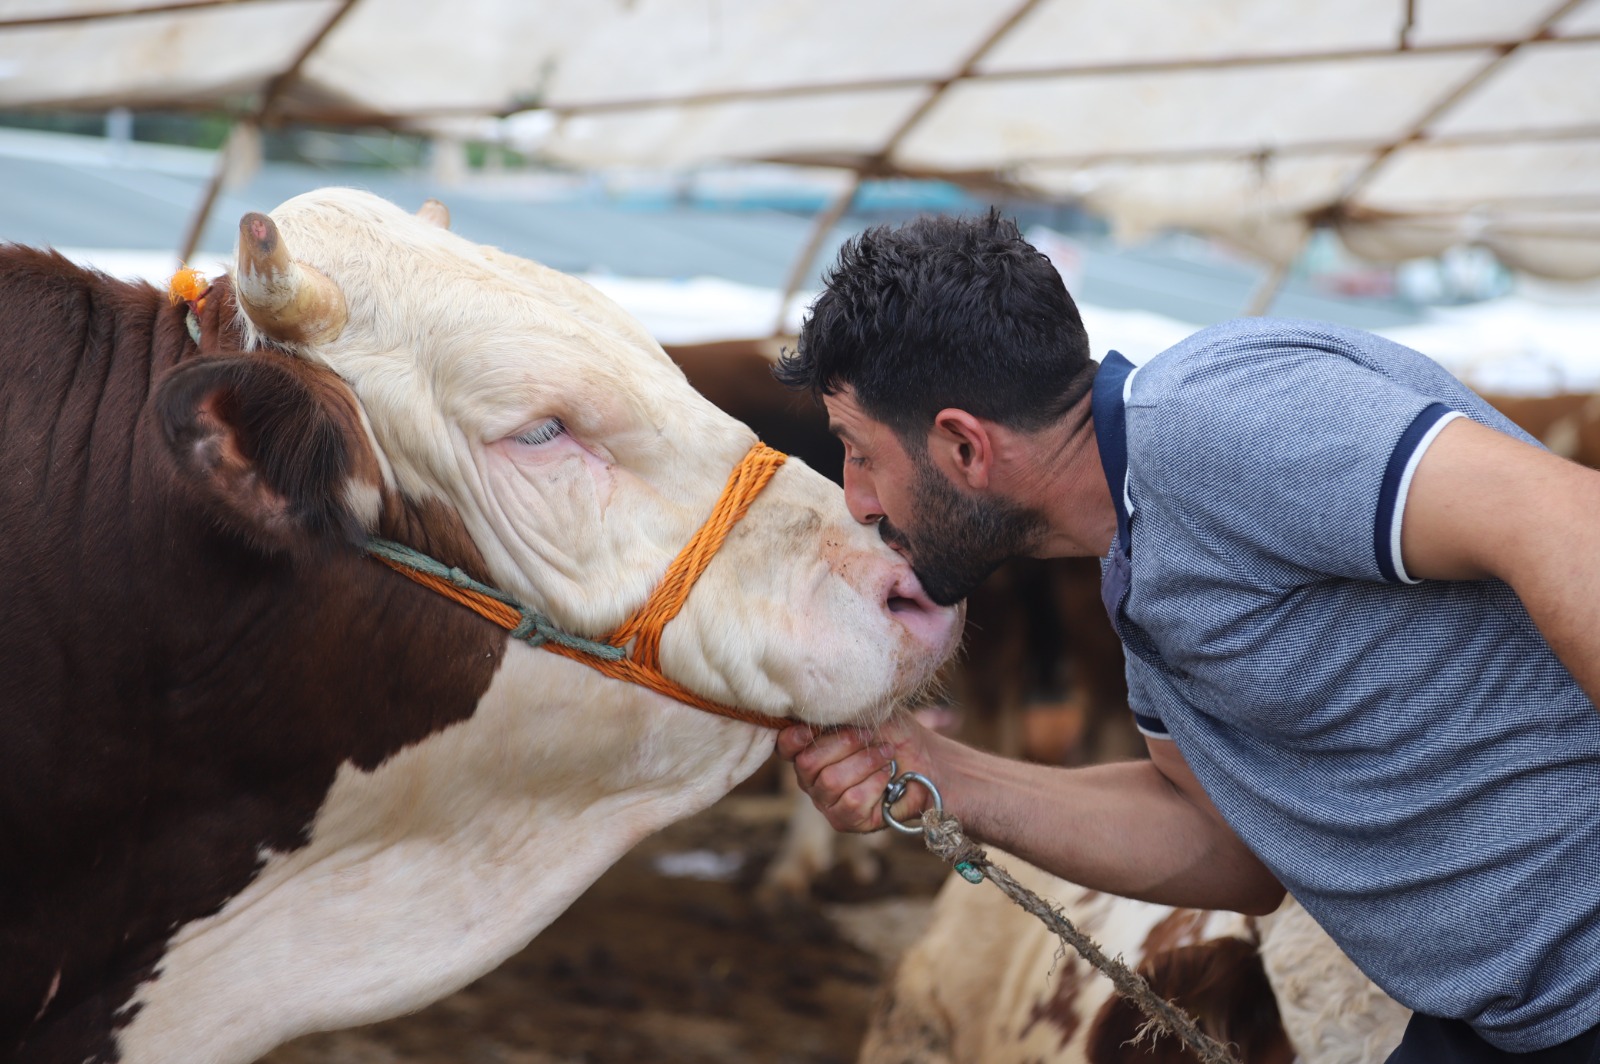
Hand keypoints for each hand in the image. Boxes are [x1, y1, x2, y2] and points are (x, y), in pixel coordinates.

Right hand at [777, 710, 940, 832]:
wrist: (927, 761)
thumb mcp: (866, 713)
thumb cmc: (893, 733)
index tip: (812, 728)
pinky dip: (874, 784)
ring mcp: (826, 801)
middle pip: (808, 764)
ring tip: (886, 756)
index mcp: (810, 748)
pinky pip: (851, 802)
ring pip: (831, 783)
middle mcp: (811, 778)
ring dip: (865, 763)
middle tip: (870, 736)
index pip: (785, 747)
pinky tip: (887, 777)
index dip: (793, 739)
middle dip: (843, 745)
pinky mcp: (845, 821)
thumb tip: (823, 702)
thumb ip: (840, 711)